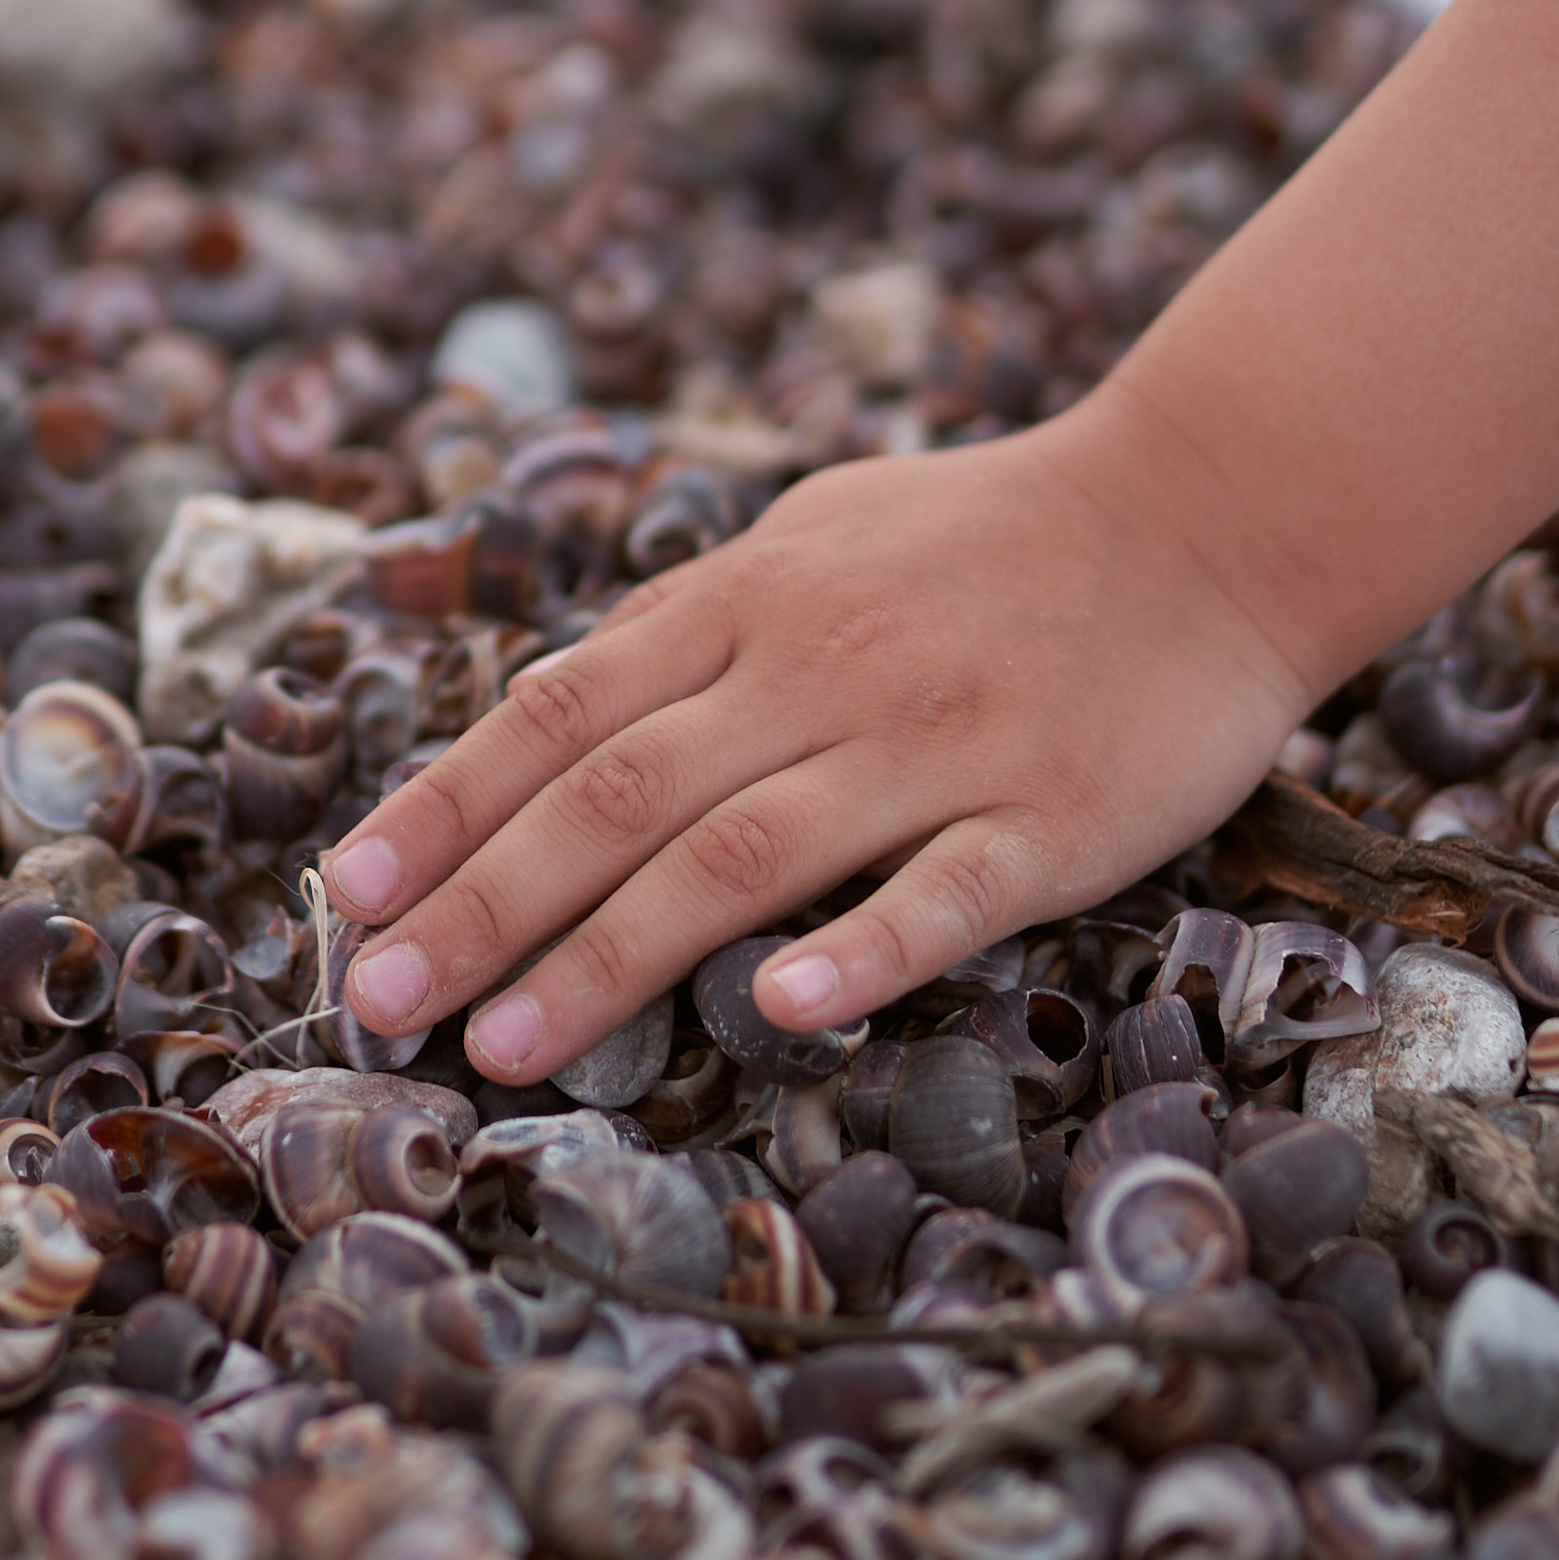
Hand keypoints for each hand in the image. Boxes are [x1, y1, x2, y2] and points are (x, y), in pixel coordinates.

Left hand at [324, 390, 1314, 1082]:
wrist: (1213, 511)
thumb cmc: (995, 533)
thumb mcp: (819, 532)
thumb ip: (696, 619)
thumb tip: (561, 698)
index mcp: (752, 601)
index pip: (560, 711)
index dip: (445, 807)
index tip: (346, 898)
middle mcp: (820, 669)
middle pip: (618, 797)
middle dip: (484, 906)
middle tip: (377, 1007)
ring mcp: (935, 745)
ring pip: (744, 858)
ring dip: (611, 957)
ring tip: (504, 1049)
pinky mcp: (1049, 818)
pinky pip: (942, 893)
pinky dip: (860, 952)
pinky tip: (782, 1016)